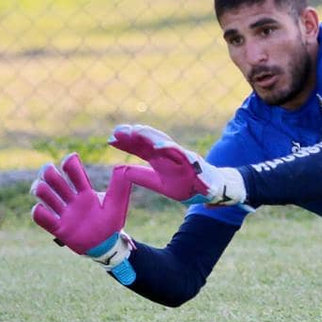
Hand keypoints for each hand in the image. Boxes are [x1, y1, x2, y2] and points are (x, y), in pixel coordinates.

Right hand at [30, 154, 142, 264]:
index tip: (70, 159)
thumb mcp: (117, 203)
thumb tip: (122, 165)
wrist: (107, 246)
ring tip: (41, 189)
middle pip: (54, 180)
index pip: (74, 172)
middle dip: (49, 172)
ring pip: (44, 195)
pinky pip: (42, 219)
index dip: (69, 163)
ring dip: (40, 189)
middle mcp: (72, 200)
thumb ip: (119, 185)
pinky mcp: (59, 228)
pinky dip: (38, 212)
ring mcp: (64, 213)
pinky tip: (40, 208)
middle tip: (50, 172)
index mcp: (85, 192)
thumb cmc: (111, 223)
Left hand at [109, 123, 246, 206]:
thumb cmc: (185, 185)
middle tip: (119, 131)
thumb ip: (142, 176)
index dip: (126, 143)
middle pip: (150, 140)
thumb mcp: (159, 184)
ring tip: (135, 132)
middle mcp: (169, 153)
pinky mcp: (194, 162)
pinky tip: (158, 146)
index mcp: (159, 158)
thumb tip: (120, 171)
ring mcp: (181, 155)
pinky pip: (182, 153)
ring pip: (164, 142)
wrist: (210, 190)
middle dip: (135, 135)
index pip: (140, 147)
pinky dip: (171, 149)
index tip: (110, 139)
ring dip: (150, 136)